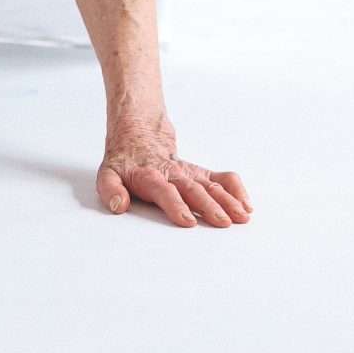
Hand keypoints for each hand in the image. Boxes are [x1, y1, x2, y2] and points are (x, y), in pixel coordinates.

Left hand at [98, 115, 251, 227]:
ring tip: (241, 215)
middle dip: (209, 206)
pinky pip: (221, 178)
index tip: (188, 221)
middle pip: (193, 190)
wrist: (139, 129)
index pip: (164, 192)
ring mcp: (189, 172)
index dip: (175, 206)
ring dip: (227, 200)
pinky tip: (246, 203)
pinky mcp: (200, 172)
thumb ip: (110, 190)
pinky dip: (235, 188)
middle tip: (223, 222)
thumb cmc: (125, 160)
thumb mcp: (107, 173)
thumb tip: (118, 206)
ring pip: (210, 185)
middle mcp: (172, 174)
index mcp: (149, 176)